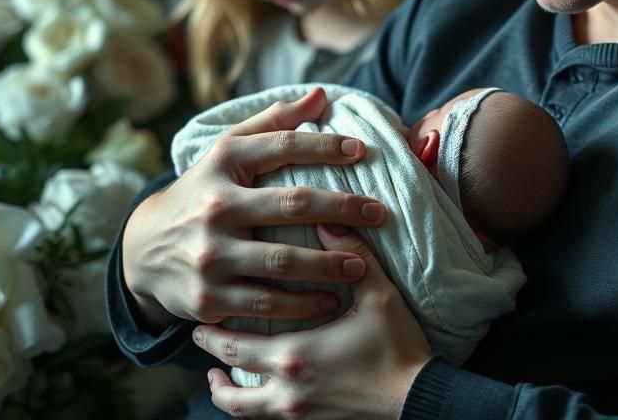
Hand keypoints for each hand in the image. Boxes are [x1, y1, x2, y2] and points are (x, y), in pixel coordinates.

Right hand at [122, 88, 387, 329]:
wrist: (143, 250)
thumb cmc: (204, 192)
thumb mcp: (227, 152)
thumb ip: (274, 123)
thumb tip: (322, 96)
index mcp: (222, 163)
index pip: (282, 145)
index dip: (325, 145)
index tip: (362, 150)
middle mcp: (215, 206)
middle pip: (293, 204)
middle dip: (344, 208)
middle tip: (380, 214)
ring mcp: (210, 254)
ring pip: (284, 261)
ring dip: (330, 264)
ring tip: (362, 265)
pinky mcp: (207, 298)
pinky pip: (266, 303)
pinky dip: (303, 306)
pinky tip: (331, 302)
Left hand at [194, 224, 431, 418]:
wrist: (419, 399)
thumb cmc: (399, 347)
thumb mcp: (378, 296)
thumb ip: (350, 255)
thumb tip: (327, 217)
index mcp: (295, 355)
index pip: (236, 345)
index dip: (213, 333)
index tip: (199, 318)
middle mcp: (287, 389)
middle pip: (230, 379)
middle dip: (211, 358)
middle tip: (199, 337)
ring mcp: (296, 413)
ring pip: (241, 411)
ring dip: (224, 393)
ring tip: (216, 376)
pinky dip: (250, 409)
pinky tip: (254, 395)